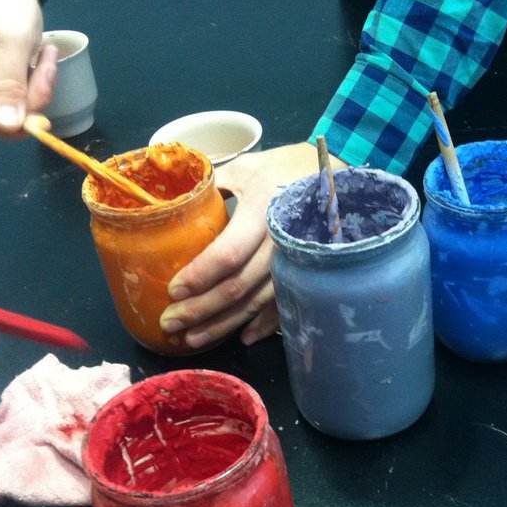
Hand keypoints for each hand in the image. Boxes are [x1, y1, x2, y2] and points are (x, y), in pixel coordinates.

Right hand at [0, 0, 57, 136]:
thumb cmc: (1, 3)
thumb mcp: (11, 43)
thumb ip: (10, 86)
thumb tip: (8, 126)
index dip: (15, 126)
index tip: (44, 109)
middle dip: (29, 101)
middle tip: (48, 67)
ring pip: (7, 110)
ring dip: (34, 90)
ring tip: (45, 57)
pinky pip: (9, 98)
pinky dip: (29, 85)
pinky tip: (37, 60)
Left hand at [160, 142, 346, 348]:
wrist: (335, 176)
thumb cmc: (284, 168)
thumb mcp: (246, 168)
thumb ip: (212, 187)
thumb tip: (175, 208)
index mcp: (263, 210)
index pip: (228, 253)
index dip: (200, 275)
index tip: (173, 291)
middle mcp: (280, 242)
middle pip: (238, 286)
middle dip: (201, 309)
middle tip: (171, 323)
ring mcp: (296, 262)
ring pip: (256, 303)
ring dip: (224, 325)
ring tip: (193, 339)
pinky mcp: (306, 274)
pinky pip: (282, 306)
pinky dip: (261, 325)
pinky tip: (241, 338)